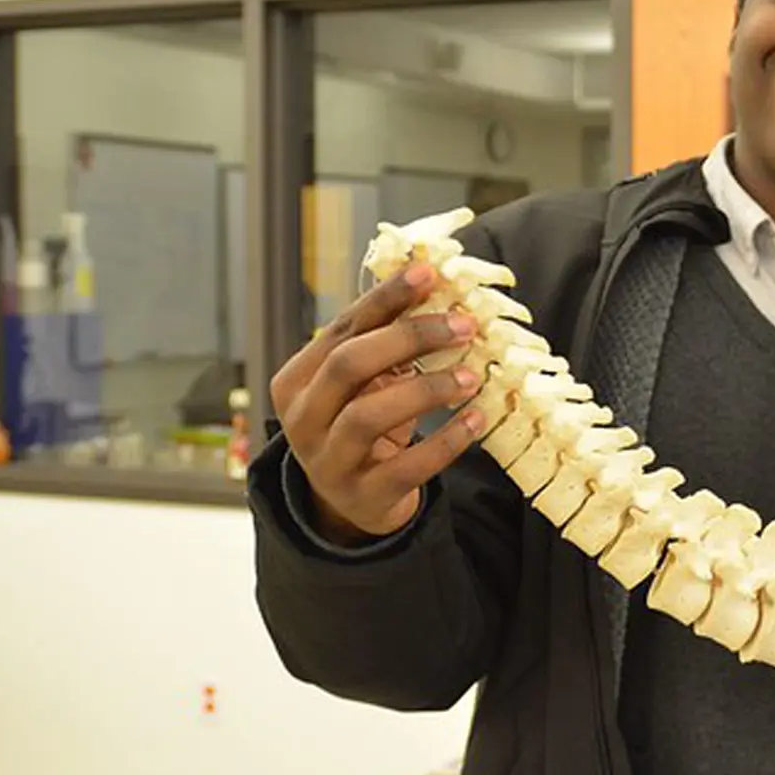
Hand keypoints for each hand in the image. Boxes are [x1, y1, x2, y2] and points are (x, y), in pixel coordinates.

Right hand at [270, 262, 486, 543]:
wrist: (353, 502)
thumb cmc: (362, 425)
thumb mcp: (364, 384)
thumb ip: (384, 343)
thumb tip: (434, 284)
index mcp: (297, 381)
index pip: (341, 329)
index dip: (386, 298)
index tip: (429, 272)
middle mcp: (302, 420)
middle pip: (348, 365)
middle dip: (409, 337)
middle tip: (465, 325)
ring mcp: (328, 462)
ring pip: (368, 416)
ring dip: (427, 390)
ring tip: (473, 375)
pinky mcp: (364, 496)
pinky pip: (407, 467)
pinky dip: (446, 441)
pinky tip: (476, 419)